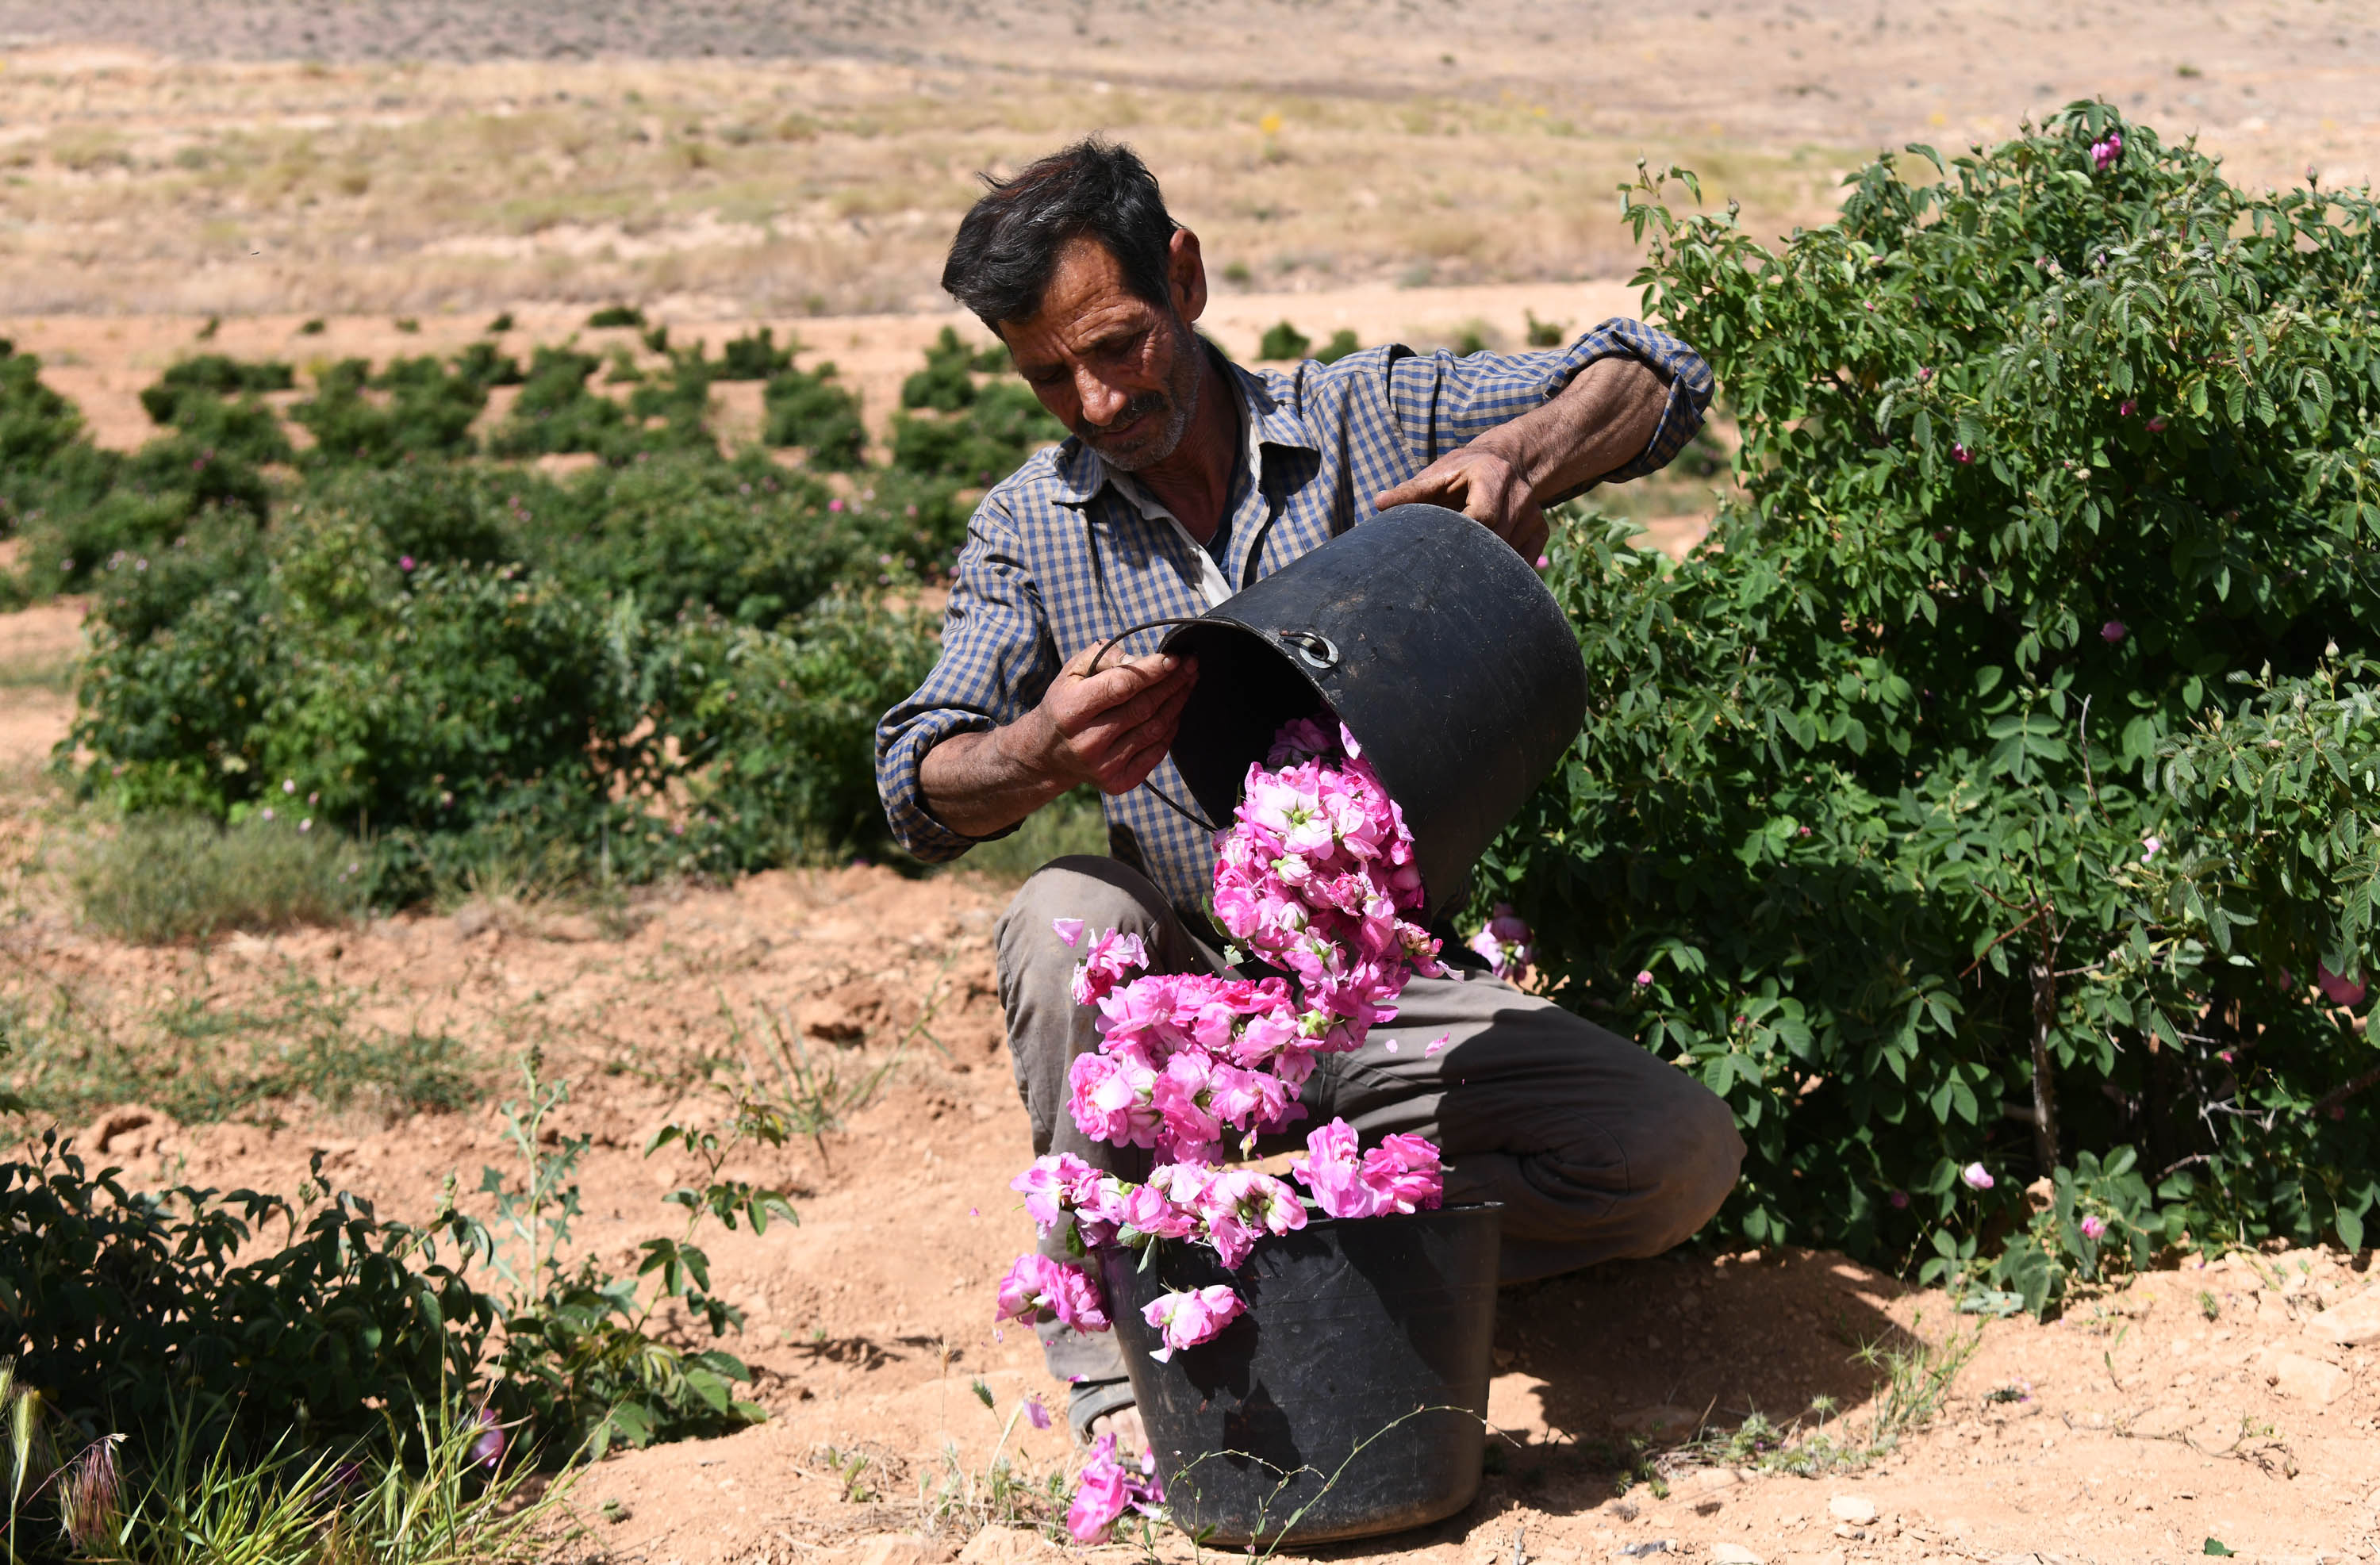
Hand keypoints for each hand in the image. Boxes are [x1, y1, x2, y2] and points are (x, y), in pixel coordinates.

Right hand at [1017, 645, 1199, 796]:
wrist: (1048, 754)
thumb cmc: (1066, 704)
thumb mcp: (1071, 673)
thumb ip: (1102, 658)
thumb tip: (1138, 660)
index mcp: (1070, 711)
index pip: (1120, 687)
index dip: (1152, 671)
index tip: (1175, 658)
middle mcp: (1086, 742)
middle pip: (1142, 708)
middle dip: (1172, 683)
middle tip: (1191, 664)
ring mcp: (1103, 766)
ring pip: (1153, 729)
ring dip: (1177, 703)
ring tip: (1189, 683)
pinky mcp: (1117, 782)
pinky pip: (1155, 752)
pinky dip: (1170, 730)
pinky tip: (1176, 710)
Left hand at [1372, 443, 1547, 563]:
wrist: (1509, 458)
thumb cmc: (1465, 468)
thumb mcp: (1439, 473)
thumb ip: (1412, 491)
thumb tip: (1378, 503)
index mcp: (1493, 476)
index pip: (1482, 516)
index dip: (1463, 537)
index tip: (1441, 552)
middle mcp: (1519, 496)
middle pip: (1496, 540)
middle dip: (1471, 557)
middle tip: (1445, 576)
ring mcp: (1534, 514)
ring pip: (1510, 554)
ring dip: (1487, 566)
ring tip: (1462, 577)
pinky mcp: (1541, 529)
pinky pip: (1525, 560)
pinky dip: (1506, 569)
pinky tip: (1487, 572)